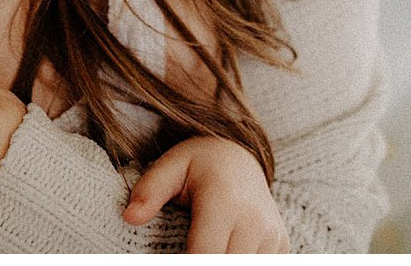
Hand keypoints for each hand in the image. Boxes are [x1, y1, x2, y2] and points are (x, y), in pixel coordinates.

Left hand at [126, 136, 287, 252]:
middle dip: (203, 263)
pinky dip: (241, 262)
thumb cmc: (199, 163)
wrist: (240, 156)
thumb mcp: (170, 166)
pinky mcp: (281, 244)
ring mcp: (272, 234)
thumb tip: (129, 217)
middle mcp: (254, 219)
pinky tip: (225, 249)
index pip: (205, 253)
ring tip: (205, 246)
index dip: (187, 263)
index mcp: (224, 200)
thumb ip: (149, 191)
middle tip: (185, 250)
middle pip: (226, 265)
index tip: (171, 258)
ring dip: (224, 263)